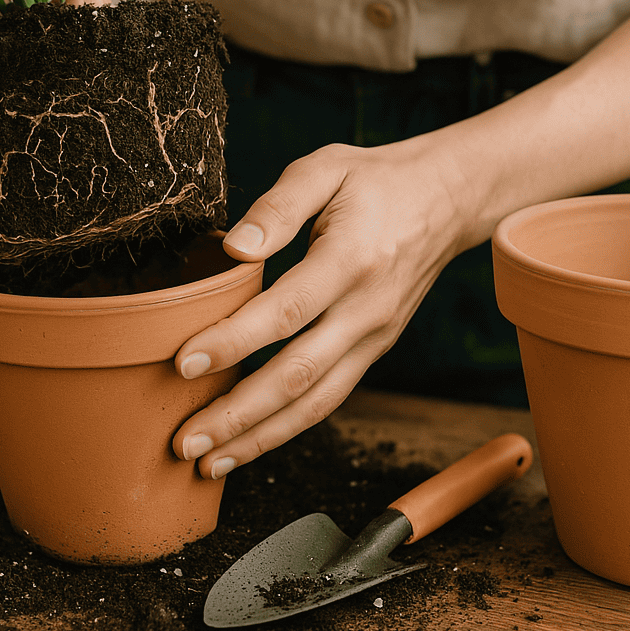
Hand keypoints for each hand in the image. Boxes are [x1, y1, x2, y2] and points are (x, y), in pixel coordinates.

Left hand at [169, 137, 476, 478]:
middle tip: (184, 440)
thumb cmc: (375, 182)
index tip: (183, 362)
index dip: (234, 341)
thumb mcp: (325, 168)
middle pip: (298, 375)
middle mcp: (366, 310)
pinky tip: (247, 444)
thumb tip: (234, 248)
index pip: (286, 311)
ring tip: (207, 463)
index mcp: (350, 259)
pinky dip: (286, 429)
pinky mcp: (373, 352)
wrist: (446, 200)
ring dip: (259, 438)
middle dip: (238, 414)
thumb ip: (278, 206)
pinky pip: (328, 399)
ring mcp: (374, 337)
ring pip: (315, 403)